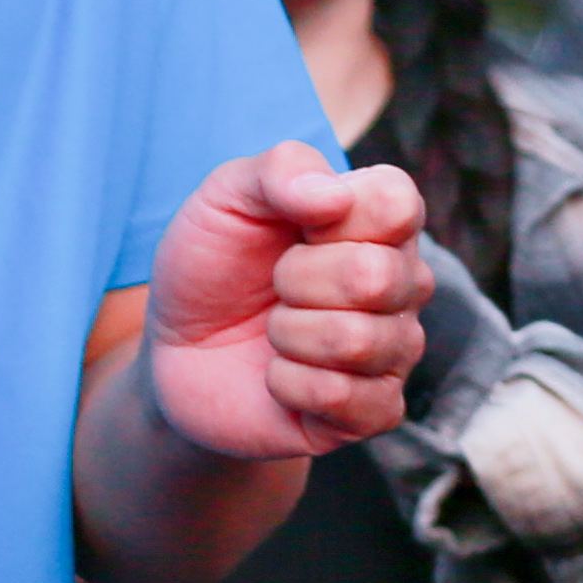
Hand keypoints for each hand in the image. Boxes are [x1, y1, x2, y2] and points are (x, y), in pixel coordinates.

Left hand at [145, 147, 434, 463]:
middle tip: (275, 287)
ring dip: (287, 336)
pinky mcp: (374, 411)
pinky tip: (279, 378)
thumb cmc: (213, 268)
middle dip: (295, 281)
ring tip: (274, 334)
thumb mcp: (225, 200)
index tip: (295, 227)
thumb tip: (333, 197)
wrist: (178, 354)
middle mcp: (404, 284)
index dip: (332, 216)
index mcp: (381, 223)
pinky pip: (346, 398)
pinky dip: (289, 386)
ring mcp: (394, 350)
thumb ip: (279, 171)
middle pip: (378, 276)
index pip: (398, 202)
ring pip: (358, 341)